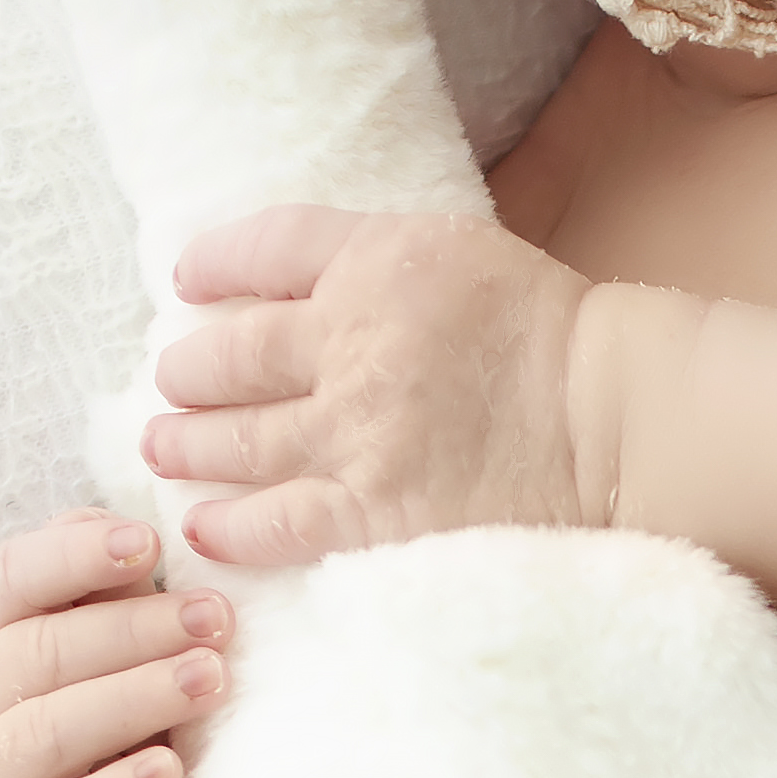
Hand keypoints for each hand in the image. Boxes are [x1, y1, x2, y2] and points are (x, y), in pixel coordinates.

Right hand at [0, 516, 233, 777]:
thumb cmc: (127, 738)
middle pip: (36, 651)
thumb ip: (123, 595)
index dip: (73, 554)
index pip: (8, 577)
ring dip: (133, 698)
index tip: (147, 543)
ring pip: (43, 730)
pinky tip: (167, 772)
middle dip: (133, 630)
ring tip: (208, 683)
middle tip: (216, 622)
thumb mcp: (127, 656)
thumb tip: (146, 527)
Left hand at [143, 207, 597, 567]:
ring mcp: (355, 434)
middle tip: (170, 381)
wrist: (614, 418)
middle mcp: (349, 343)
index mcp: (375, 263)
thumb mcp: (458, 251)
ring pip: (235, 440)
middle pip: (230, 352)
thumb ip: (376, 259)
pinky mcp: (372, 511)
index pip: (264, 249)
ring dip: (186, 444)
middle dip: (187, 369)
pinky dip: (228, 526)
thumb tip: (297, 278)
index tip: (187, 283)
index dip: (213, 263)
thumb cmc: (550, 332)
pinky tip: (203, 527)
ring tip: (162, 446)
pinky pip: (273, 523)